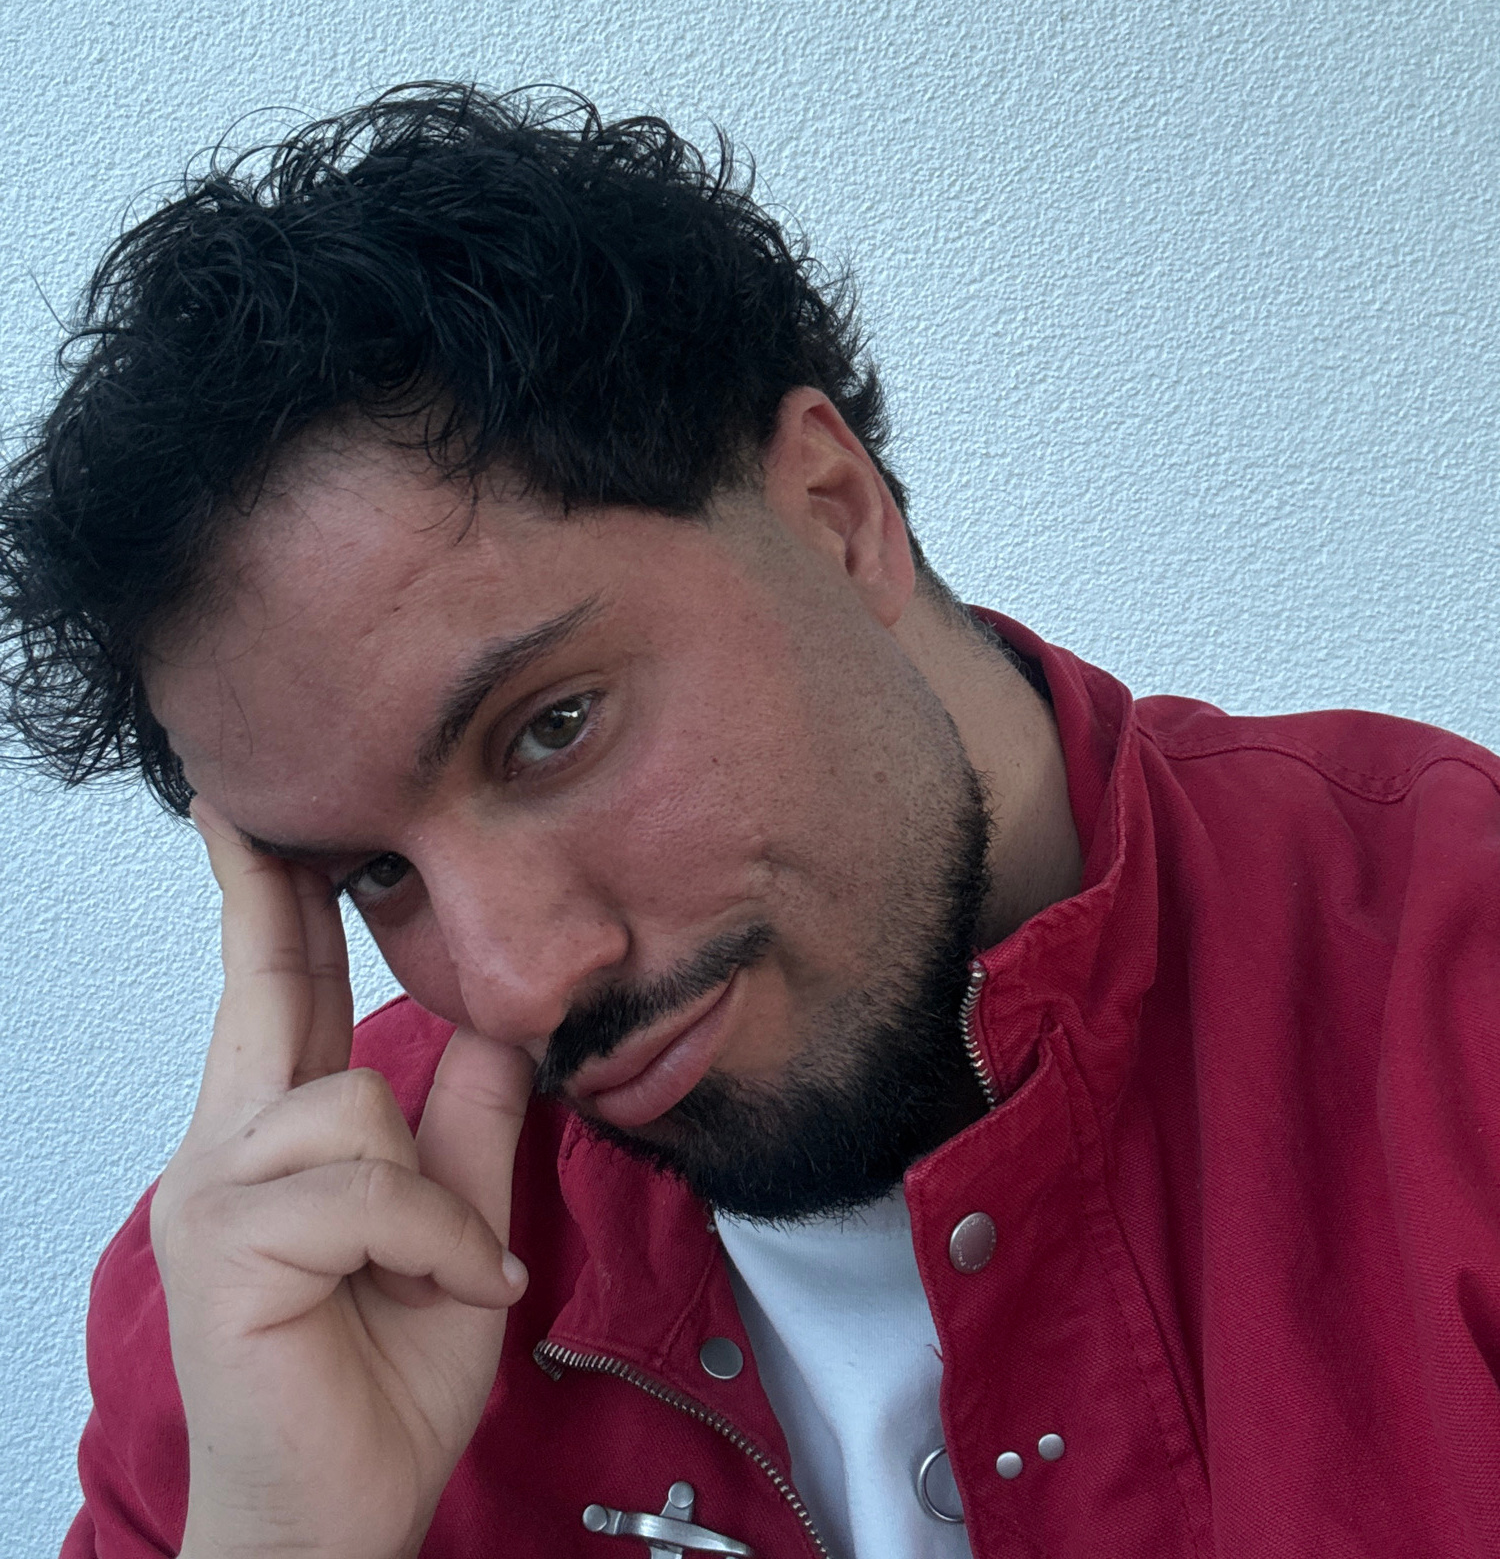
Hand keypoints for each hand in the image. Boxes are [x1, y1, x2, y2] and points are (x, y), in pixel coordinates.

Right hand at [151, 805, 531, 1558]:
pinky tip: (449, 1290)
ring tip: (449, 1274)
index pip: (281, 997)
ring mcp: (217, 1193)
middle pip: (265, 990)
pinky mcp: (231, 1242)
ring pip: (355, 1105)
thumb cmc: (379, 1388)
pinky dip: (434, 1242)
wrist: (337, 1519)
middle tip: (249, 810)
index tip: (255, 822)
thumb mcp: (454, 1232)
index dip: (272, 904)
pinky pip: (368, 1188)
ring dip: (432, 1199)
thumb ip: (466, 1128)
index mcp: (279, 1142)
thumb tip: (499, 1021)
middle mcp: (230, 1150)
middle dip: (266, 893)